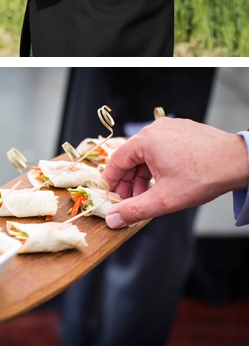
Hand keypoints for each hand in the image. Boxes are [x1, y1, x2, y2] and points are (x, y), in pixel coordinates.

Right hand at [103, 117, 248, 227]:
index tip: (110, 195)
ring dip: (144, 173)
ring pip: (148, 152)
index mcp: (144, 141)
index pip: (117, 160)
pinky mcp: (182, 129)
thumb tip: (113, 219)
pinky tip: (166, 179)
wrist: (239, 161)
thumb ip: (136, 209)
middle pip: (132, 156)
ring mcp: (169, 127)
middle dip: (129, 180)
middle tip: (130, 200)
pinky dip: (159, 163)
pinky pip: (162, 146)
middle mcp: (153, 129)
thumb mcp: (165, 199)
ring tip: (149, 193)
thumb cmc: (203, 177)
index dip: (111, 180)